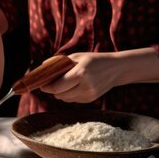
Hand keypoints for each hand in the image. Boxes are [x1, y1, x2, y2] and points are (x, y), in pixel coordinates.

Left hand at [41, 48, 158, 102]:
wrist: (117, 68)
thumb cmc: (94, 60)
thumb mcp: (77, 56)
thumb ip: (59, 62)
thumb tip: (42, 68)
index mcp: (80, 73)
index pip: (57, 87)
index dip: (46, 87)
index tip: (41, 85)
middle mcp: (85, 86)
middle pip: (59, 95)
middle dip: (52, 90)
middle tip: (50, 83)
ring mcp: (89, 95)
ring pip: (65, 99)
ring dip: (60, 93)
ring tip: (64, 83)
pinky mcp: (90, 100)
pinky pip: (72, 100)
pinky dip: (69, 95)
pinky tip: (74, 86)